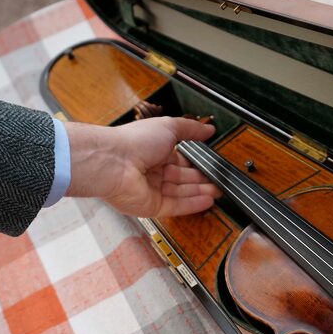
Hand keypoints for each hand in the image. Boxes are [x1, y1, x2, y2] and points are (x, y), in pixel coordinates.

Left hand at [65, 117, 220, 216]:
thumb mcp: (169, 126)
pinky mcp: (151, 206)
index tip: (213, 166)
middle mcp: (153, 171)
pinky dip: (192, 204)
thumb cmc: (135, 141)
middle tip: (220, 182)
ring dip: (201, 192)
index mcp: (155, 151)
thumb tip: (209, 129)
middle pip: (183, 179)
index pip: (181, 160)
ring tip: (219, 191)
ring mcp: (151, 190)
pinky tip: (207, 201)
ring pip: (181, 193)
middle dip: (202, 180)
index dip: (197, 164)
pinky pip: (175, 206)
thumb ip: (191, 129)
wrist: (113, 162)